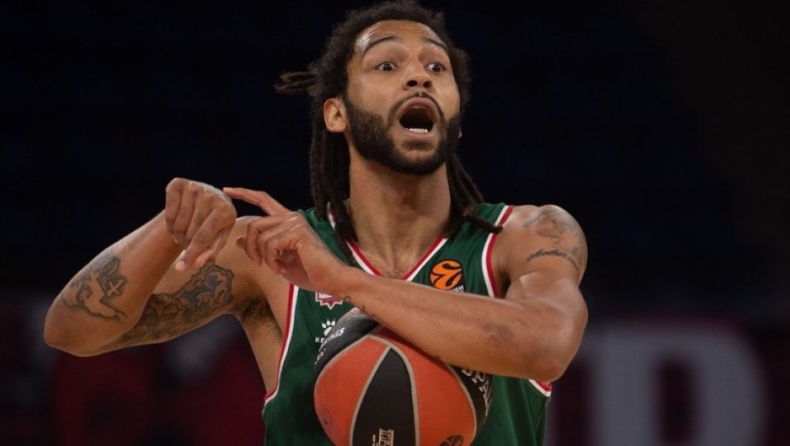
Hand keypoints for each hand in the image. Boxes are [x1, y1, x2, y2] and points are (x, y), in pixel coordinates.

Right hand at [164, 178, 236, 270]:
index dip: (191, 254)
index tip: (181, 268)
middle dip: (186, 245)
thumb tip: (197, 264)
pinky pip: (168, 212)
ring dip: (177, 236)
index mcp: (225, 210)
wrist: (208, 197)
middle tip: (188, 246)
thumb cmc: (216, 222)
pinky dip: (169, 224)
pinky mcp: (178, 184)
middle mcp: (210, 195)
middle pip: (189, 232)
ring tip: (184, 236)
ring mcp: (194, 187)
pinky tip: (177, 223)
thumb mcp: (219, 237)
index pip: (203, 237)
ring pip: (178, 224)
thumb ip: (210, 252)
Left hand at [223, 187, 346, 293]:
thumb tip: (237, 240)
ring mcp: (295, 223)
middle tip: (257, 263)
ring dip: (264, 258)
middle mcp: (291, 217)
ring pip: (260, 237)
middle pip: (254, 224)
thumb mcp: (277, 260)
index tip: (227, 190)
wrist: (331, 280)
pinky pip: (270, 245)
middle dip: (250, 246)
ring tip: (277, 268)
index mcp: (287, 220)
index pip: (263, 200)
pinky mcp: (298, 233)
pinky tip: (282, 268)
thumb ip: (259, 248)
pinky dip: (271, 261)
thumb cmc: (308, 271)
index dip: (245, 194)